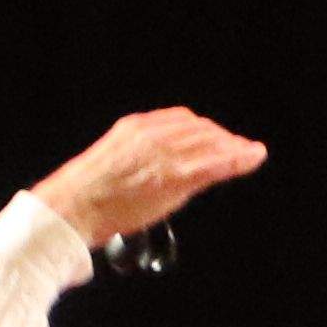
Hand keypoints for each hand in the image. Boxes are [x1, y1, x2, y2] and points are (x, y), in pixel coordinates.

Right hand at [32, 107, 266, 252]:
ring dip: (235, 147)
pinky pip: (213, 164)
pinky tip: (253, 157)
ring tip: (251, 153)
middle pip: (199, 129)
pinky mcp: (173, 177)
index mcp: (135, 127)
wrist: (73, 207)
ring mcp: (164, 155)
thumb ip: (139, 159)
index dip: (204, 128)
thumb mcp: (114, 162)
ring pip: (210, 143)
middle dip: (222, 137)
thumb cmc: (87, 195)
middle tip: (240, 148)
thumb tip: (157, 168)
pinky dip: (237, 159)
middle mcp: (152, 135)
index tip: (217, 137)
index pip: (180, 119)